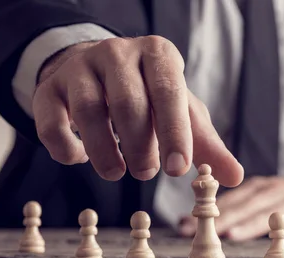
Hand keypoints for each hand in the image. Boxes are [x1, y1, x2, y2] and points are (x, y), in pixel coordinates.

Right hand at [32, 36, 243, 186]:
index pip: (168, 91)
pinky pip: (50, 121)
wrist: (97, 72)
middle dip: (140, 147)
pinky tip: (81, 159)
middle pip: (128, 103)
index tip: (177, 169)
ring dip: (105, 152)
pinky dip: (66, 149)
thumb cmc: (149, 96)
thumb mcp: (181, 113)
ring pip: (88, 111)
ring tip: (117, 172)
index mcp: (157, 54)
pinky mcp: (49, 88)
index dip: (174, 133)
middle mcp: (117, 53)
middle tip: (146, 172)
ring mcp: (79, 68)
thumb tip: (234, 177)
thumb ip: (205, 144)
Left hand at [179, 174, 283, 240]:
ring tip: (234, 236)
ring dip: (256, 223)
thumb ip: (232, 211)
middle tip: (203, 235)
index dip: (208, 213)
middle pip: (249, 207)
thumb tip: (183, 223)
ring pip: (277, 212)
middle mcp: (279, 191)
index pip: (232, 201)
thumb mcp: (264, 199)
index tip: (184, 227)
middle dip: (224, 220)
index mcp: (262, 188)